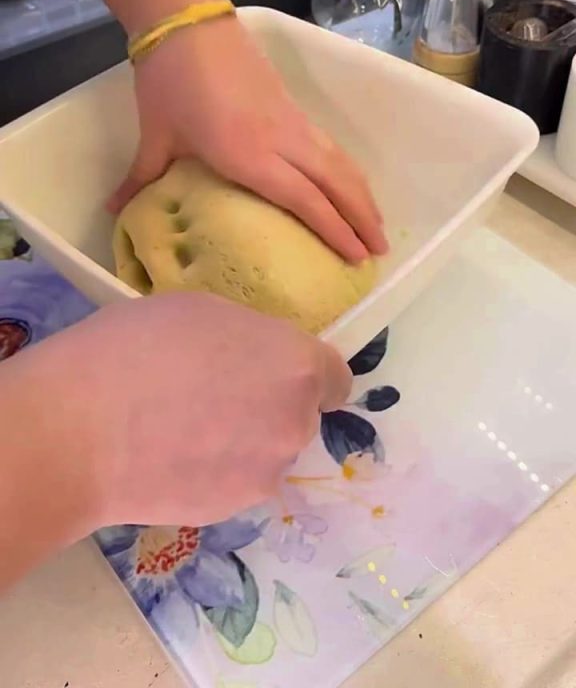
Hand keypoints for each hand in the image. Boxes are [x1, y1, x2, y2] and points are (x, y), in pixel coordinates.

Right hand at [24, 292, 350, 530]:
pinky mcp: (231, 510)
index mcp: (297, 364)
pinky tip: (171, 455)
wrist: (81, 429)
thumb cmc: (139, 346)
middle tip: (216, 392)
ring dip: (245, 440)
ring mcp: (265, 473)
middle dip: (271, 404)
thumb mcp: (203, 310)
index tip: (275, 371)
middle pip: (300, 413)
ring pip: (269, 450)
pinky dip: (216, 470)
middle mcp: (295, 423)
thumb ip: (249, 338)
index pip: (335, 377)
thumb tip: (254, 360)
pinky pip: (237, 481)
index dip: (308, 373)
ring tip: (185, 426)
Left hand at [110, 15, 386, 263]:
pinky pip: (330, 144)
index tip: (355, 258)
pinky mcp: (292, 105)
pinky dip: (347, 169)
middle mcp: (280, 140)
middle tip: (379, 252)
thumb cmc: (169, 81)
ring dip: (362, 193)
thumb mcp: (155, 135)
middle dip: (361, 218)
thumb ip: (143, 179)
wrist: (186, 20)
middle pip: (334, 183)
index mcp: (247, 155)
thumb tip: (113, 211)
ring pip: (339, 161)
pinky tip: (351, 183)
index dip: (334, 230)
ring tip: (377, 225)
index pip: (304, 200)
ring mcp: (291, 119)